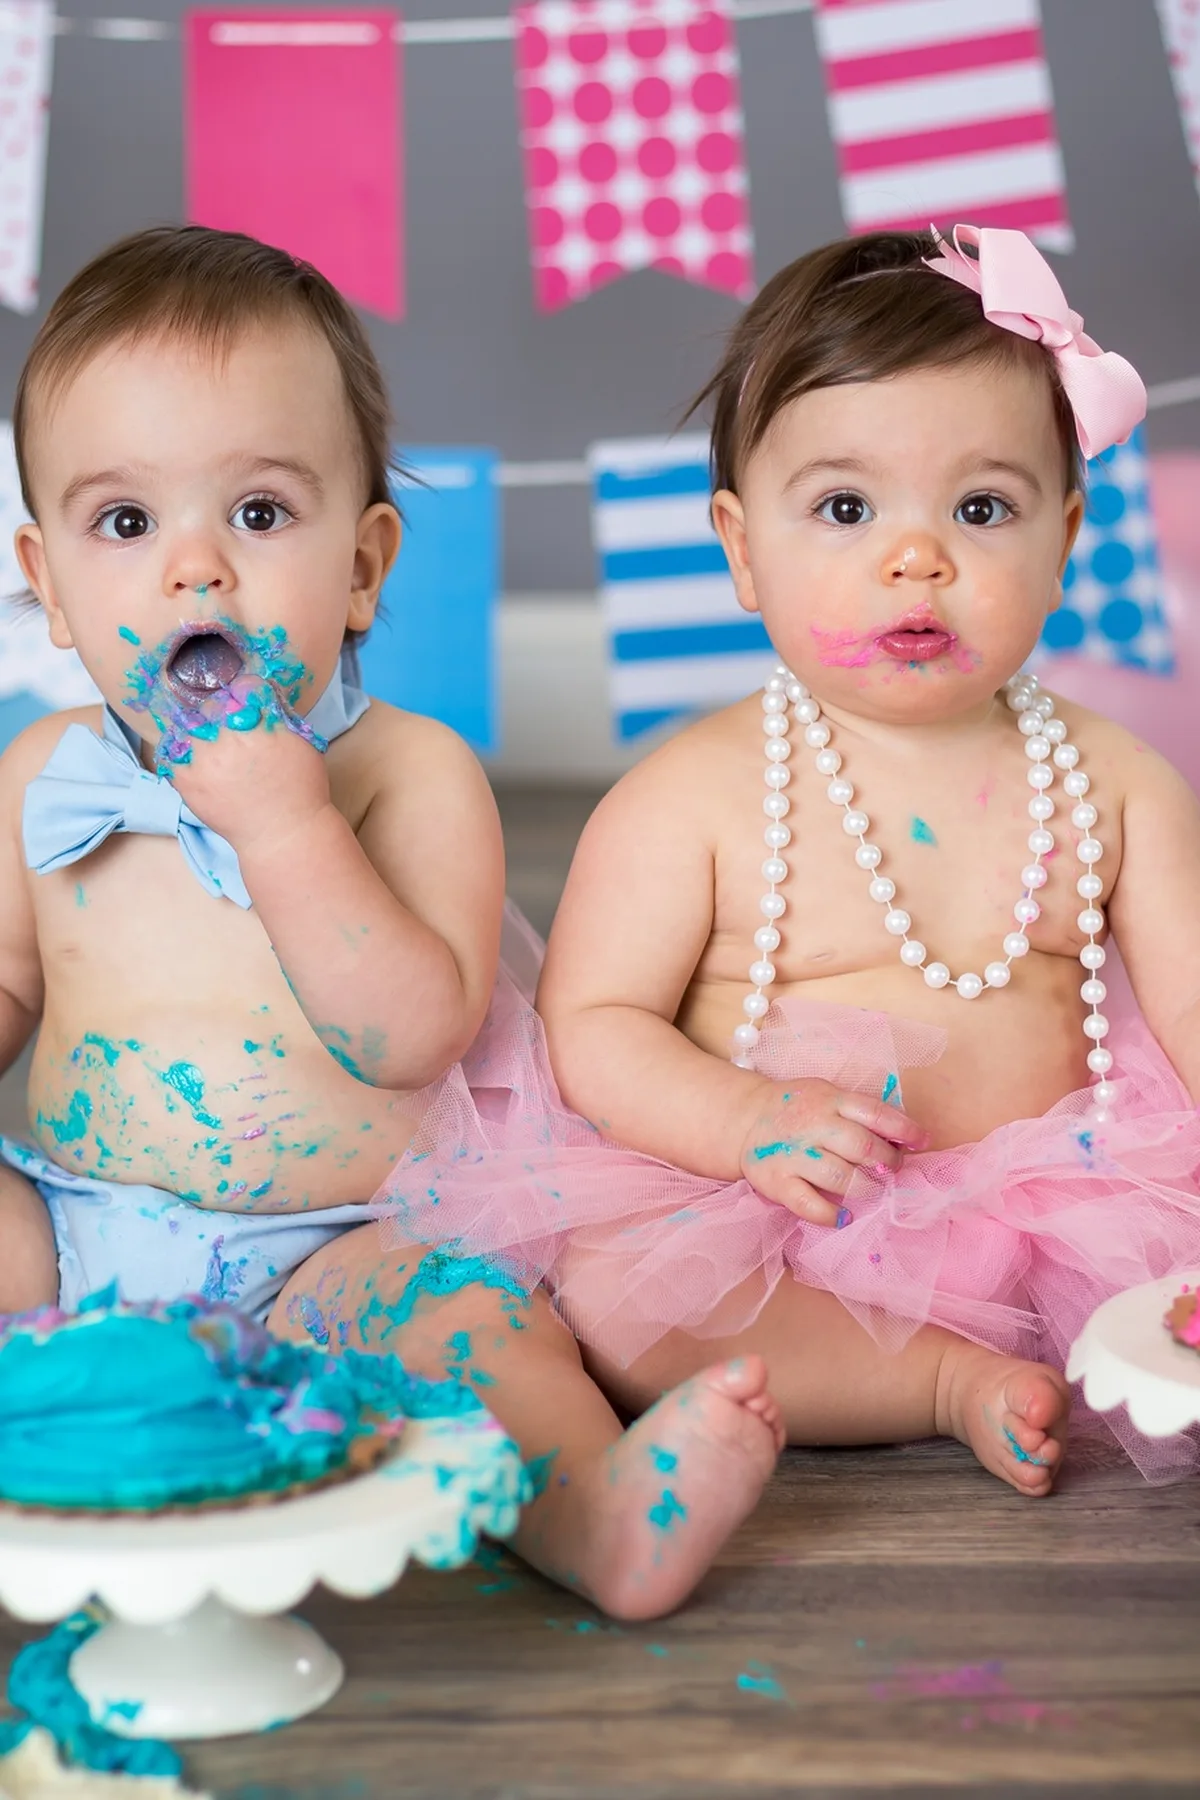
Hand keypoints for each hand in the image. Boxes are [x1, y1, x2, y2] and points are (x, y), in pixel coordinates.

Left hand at [155, 675, 331, 852]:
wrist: (282, 834)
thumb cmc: (299, 790)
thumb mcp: (303, 743)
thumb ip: (279, 714)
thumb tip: (259, 693)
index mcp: (260, 724)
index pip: (243, 686)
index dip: (245, 692)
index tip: (245, 701)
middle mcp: (228, 737)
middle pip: (212, 703)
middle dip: (220, 709)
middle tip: (226, 723)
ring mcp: (204, 760)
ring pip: (188, 723)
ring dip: (197, 727)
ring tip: (208, 739)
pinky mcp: (187, 780)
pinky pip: (171, 752)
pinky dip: (179, 749)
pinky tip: (192, 753)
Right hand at [738, 1077, 928, 1226]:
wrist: (745, 1118)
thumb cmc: (798, 1109)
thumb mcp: (828, 1096)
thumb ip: (860, 1112)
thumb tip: (904, 1136)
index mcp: (829, 1101)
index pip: (876, 1113)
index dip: (905, 1129)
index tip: (922, 1141)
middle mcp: (812, 1126)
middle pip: (862, 1148)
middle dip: (887, 1162)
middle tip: (892, 1169)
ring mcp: (793, 1155)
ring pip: (841, 1178)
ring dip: (866, 1189)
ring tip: (872, 1190)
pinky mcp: (777, 1182)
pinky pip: (809, 1204)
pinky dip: (831, 1215)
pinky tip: (844, 1216)